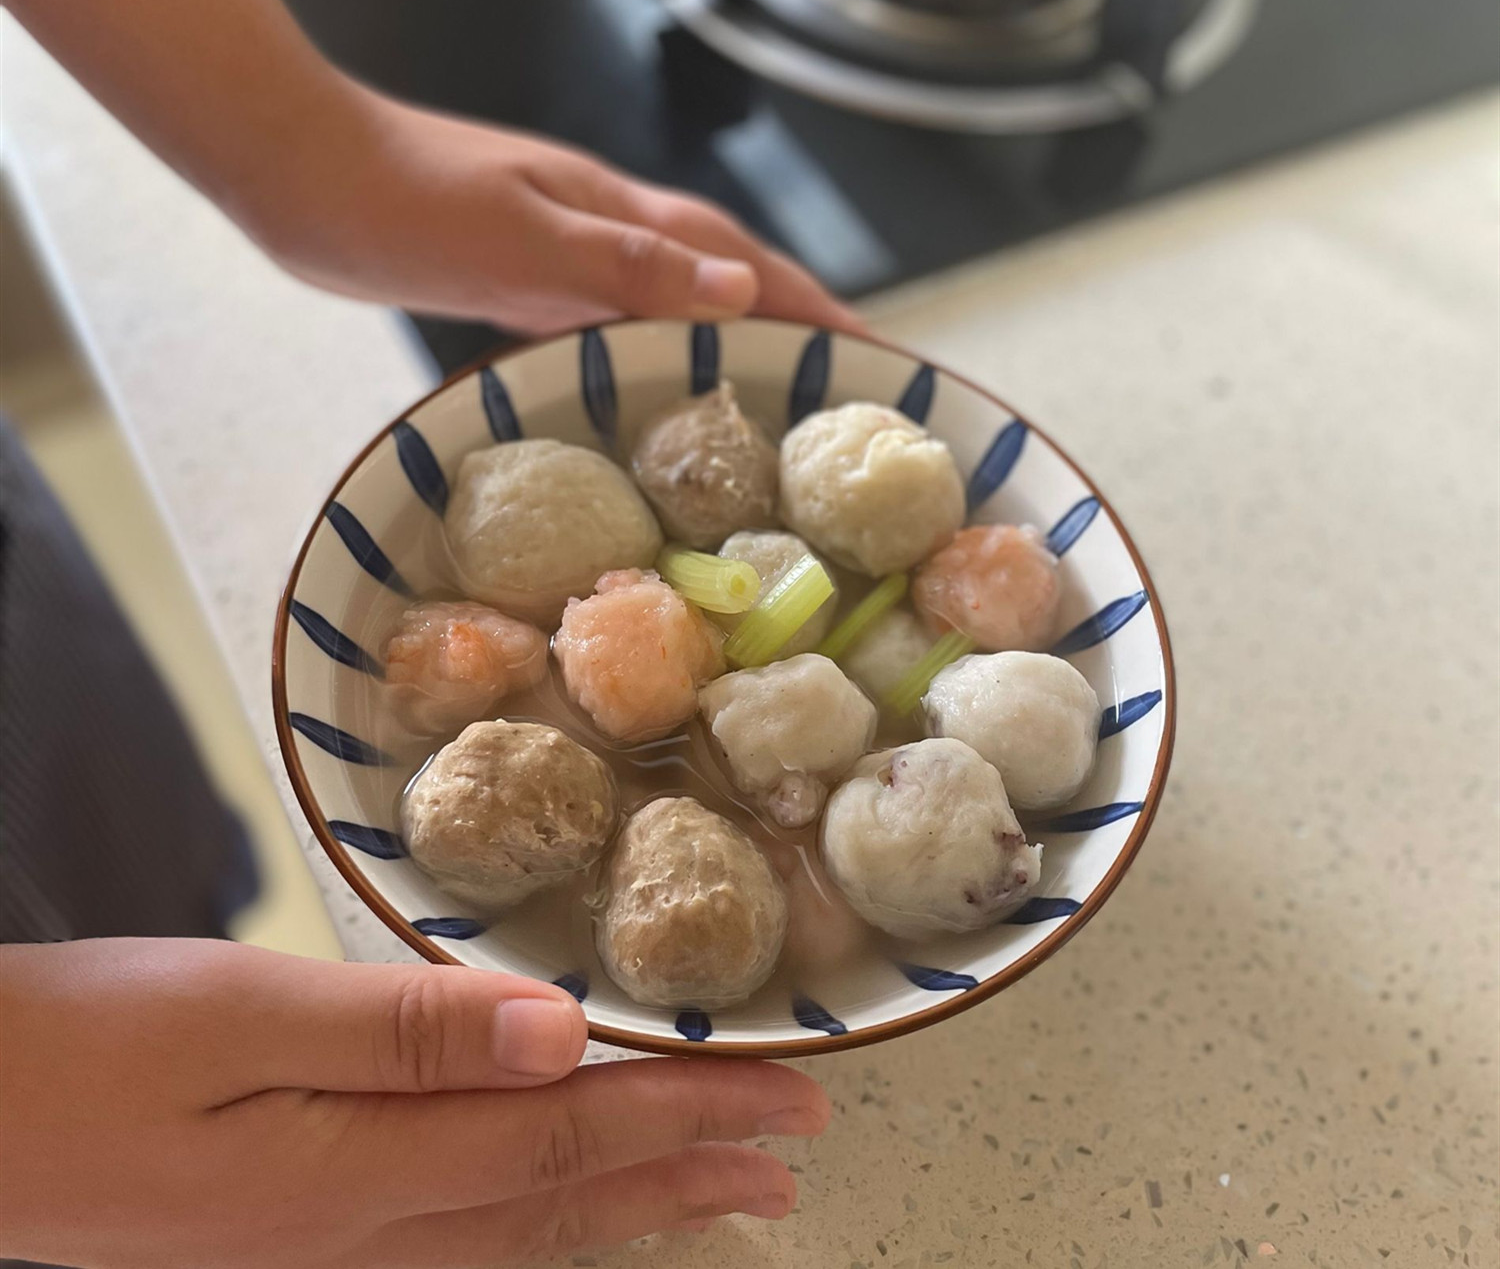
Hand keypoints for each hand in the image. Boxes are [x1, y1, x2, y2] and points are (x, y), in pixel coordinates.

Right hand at [0, 939, 829, 1266]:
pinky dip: (543, 1226)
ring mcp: (326, 1249)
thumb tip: (558, 1034)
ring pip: (523, 1234)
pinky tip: (562, 1215)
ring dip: (633, 1210)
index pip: (570, 1137)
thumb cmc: (84, 1048)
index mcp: (363, 1168)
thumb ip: (403, 1028)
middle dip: (690, 1173)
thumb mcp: (237, 1014)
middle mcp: (363, 1231)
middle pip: (564, 1198)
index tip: (790, 1093)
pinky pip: (461, 1244)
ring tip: (723, 1197)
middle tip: (794, 1155)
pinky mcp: (291, 1238)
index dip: (690, 1114)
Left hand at [255, 83, 864, 337]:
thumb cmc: (407, 201)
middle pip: (728, 284)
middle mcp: (613, 234)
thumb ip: (629, 266)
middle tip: (844, 393)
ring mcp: (573, 256)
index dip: (815, 311)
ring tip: (776, 401)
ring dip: (732, 345)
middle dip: (792, 328)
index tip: (878, 356)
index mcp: (626, 218)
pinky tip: (657, 391)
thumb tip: (742, 295)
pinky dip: (658, 358)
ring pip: (677, 308)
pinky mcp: (529, 282)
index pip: (750, 268)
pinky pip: (619, 328)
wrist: (303, 169)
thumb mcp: (525, 239)